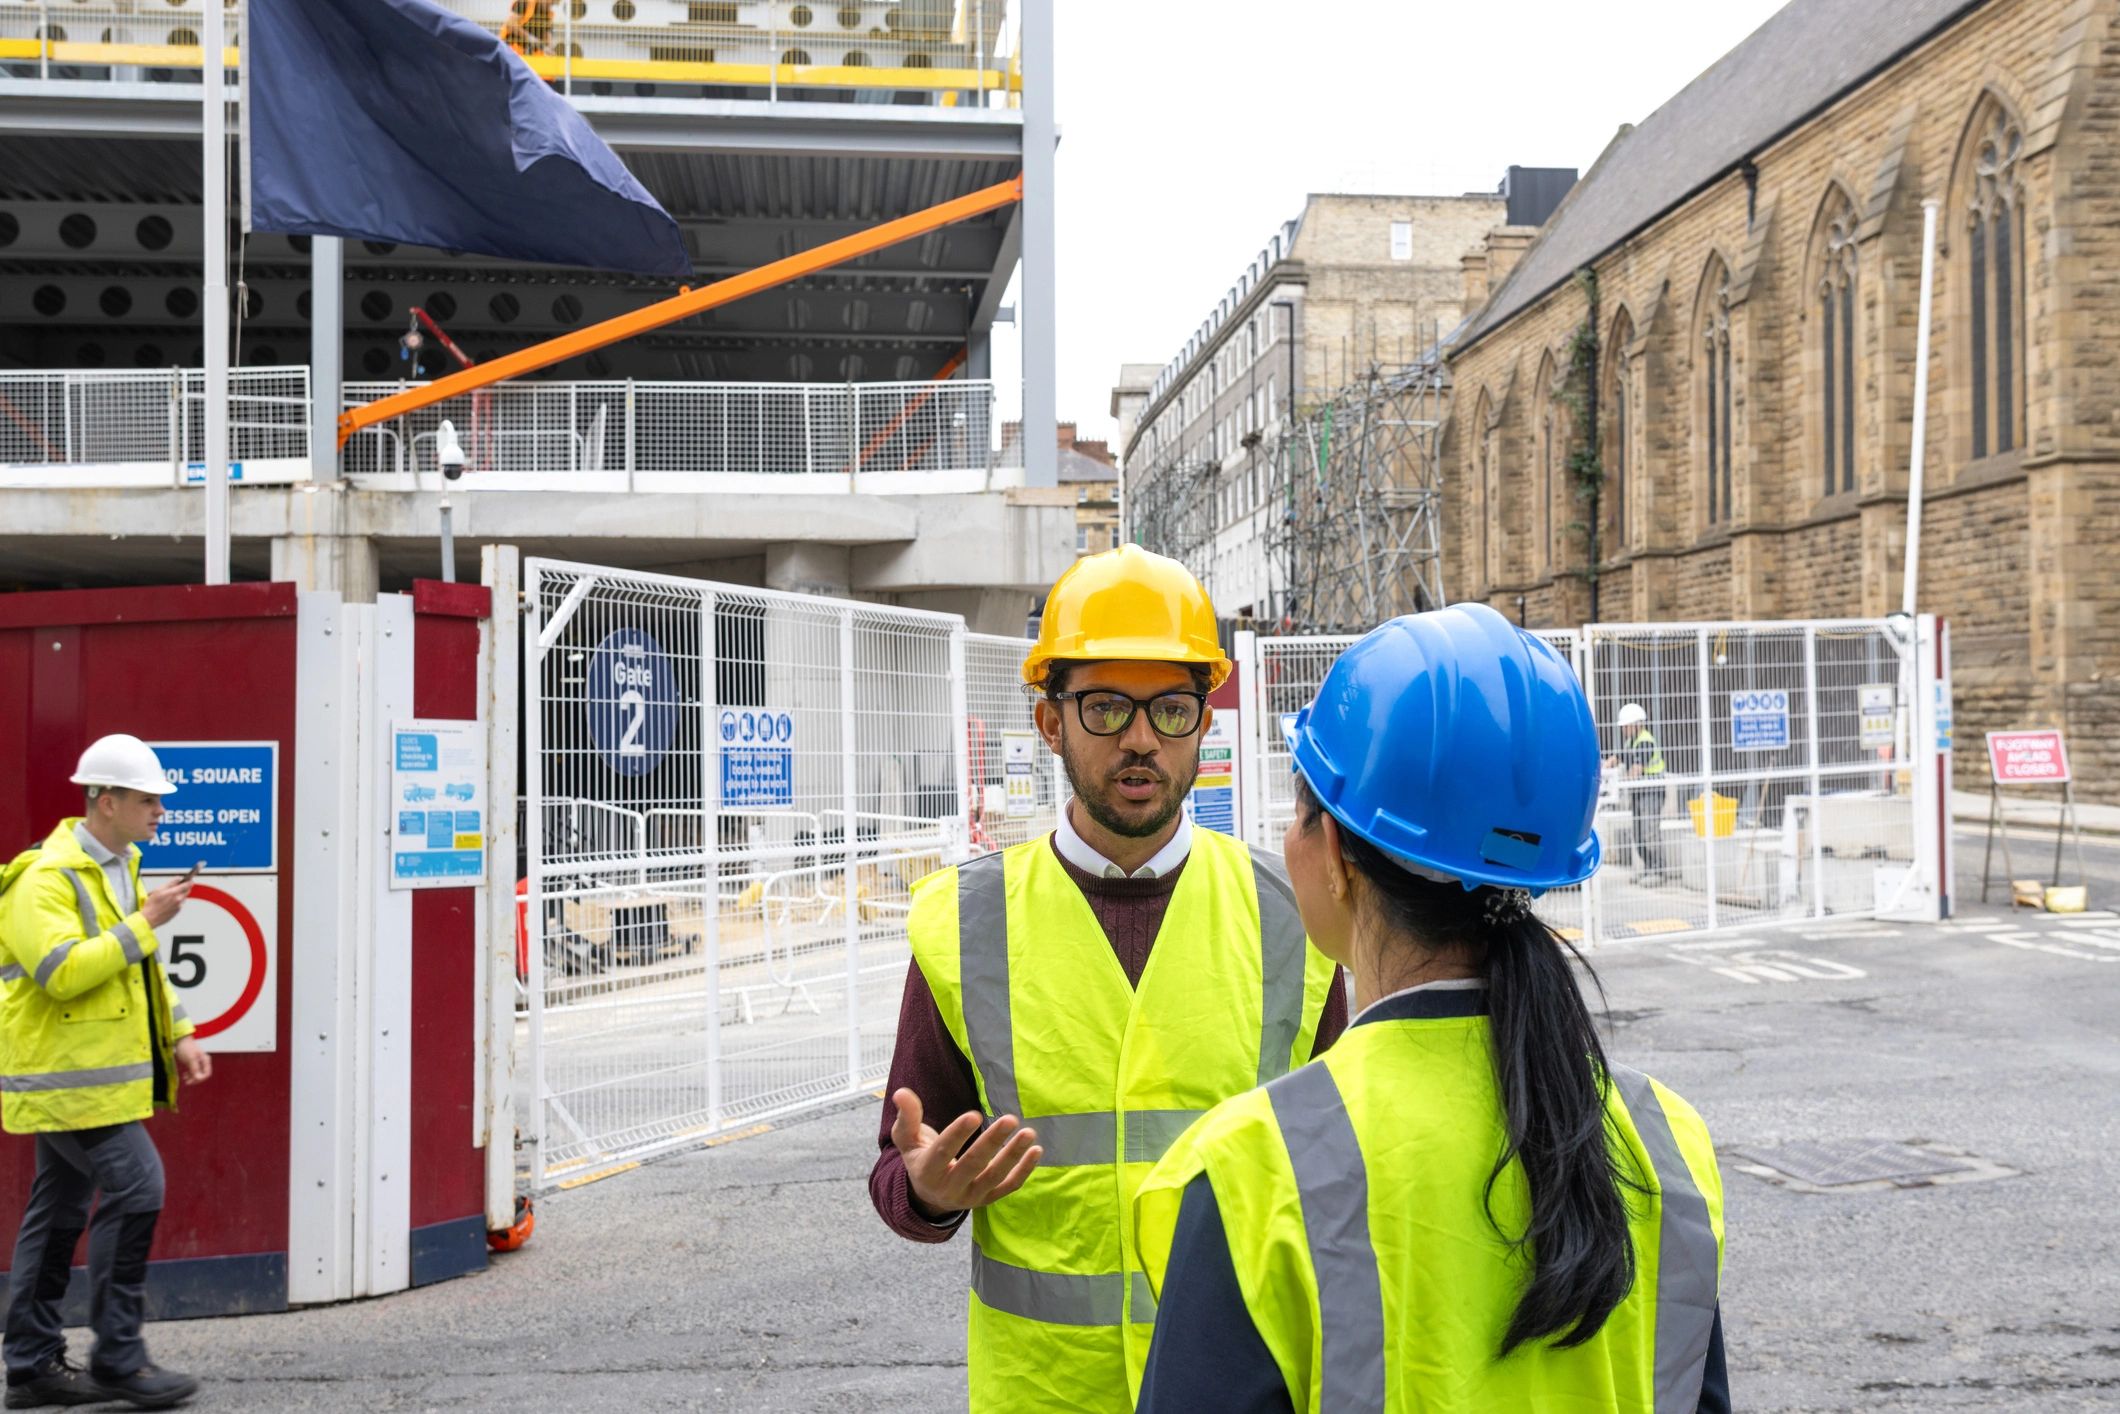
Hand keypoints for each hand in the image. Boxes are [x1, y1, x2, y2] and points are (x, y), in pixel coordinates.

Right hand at [141, 877, 192, 928]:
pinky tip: (169, 902)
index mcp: (174, 893)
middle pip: (187, 891)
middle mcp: (179, 899)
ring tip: (171, 894)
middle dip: (185, 887)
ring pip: (183, 897)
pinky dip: (177, 901)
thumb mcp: (159, 890)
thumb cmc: (152, 904)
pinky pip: (180, 904)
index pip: (187, 885)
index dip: (189, 881)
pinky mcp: (178, 911)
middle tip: (181, 885)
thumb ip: (171, 883)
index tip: (190, 879)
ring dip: (180, 894)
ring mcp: (179, 906)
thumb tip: (179, 878)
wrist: (149, 918)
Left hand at [174, 1036, 211, 1086]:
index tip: (192, 1081)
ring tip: (184, 1079)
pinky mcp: (193, 1062)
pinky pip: (193, 1071)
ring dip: (191, 1078)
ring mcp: (199, 1062)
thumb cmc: (186, 1049)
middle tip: (187, 1082)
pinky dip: (189, 1074)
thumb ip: (195, 1068)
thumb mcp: (190, 1059)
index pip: (207, 1074)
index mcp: (205, 1060)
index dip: (200, 1079)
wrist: (181, 1040)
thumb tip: (199, 1078)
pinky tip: (184, 1075)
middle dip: (195, 1079)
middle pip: (202, 1075)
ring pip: (197, 1074)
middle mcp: (204, 1062)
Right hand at [890, 1087, 1040, 1218]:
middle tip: (1010, 1119)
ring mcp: (970, 1197)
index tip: (975, 1115)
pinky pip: (1008, 1187)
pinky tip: (1036, 1151)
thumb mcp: (907, 1140)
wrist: (929, 1196)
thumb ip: (907, 1117)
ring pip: (994, 1177)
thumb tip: (901, 1092)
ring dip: (1013, 1156)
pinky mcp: (987, 1200)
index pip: (943, 1152)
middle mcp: (949, 1188)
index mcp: (927, 1171)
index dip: (958, 1134)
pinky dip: (1024, 1171)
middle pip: (973, 1165)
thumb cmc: (920, 1158)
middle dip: (992, 1143)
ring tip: (1029, 1133)